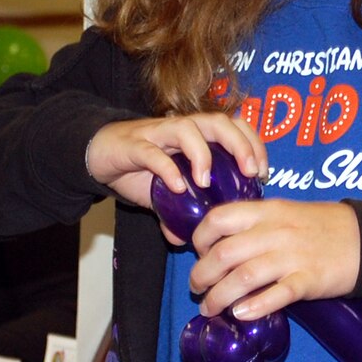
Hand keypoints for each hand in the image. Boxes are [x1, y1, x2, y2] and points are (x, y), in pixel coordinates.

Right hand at [85, 114, 268, 238]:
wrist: (98, 154)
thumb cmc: (138, 167)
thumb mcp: (163, 193)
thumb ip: (176, 212)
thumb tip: (185, 240)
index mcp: (197, 135)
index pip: (235, 126)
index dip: (254, 143)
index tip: (262, 172)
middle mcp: (182, 128)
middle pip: (218, 121)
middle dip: (239, 144)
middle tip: (249, 171)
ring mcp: (158, 134)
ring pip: (188, 128)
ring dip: (202, 153)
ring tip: (206, 181)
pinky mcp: (134, 144)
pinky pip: (153, 152)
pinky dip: (167, 168)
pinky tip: (176, 186)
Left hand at [187, 199, 359, 319]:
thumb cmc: (324, 226)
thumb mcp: (286, 212)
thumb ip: (256, 224)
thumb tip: (221, 244)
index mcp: (268, 211)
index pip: (219, 218)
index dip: (200, 238)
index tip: (199, 253)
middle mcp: (276, 232)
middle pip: (224, 253)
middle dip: (202, 275)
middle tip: (198, 288)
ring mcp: (293, 256)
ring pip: (244, 277)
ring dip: (219, 297)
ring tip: (211, 308)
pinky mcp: (309, 280)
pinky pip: (277, 294)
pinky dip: (255, 306)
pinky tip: (241, 315)